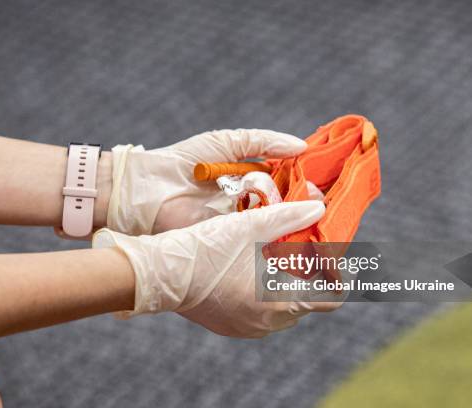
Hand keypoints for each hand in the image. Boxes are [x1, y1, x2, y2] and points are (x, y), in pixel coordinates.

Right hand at [94, 200, 337, 337]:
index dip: (338, 271)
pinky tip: (253, 264)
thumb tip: (317, 208)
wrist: (160, 273)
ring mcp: (250, 328)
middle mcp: (269, 322)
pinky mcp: (233, 325)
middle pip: (309, 297)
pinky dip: (267, 289)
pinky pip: (263, 310)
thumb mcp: (250, 226)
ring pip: (286, 303)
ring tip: (276, 249)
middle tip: (302, 241)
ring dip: (288, 279)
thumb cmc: (205, 249)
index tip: (329, 249)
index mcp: (280, 302)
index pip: (332, 296)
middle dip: (311, 270)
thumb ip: (289, 216)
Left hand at [106, 129, 306, 234]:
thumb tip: (301, 146)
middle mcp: (245, 199)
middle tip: (324, 206)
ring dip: (292, 221)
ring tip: (316, 222)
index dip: (303, 181)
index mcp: (247, 176)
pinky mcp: (227, 237)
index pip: (284, 179)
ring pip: (272, 220)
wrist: (147, 188)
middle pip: (283, 202)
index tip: (324, 184)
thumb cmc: (184, 160)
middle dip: (303, 203)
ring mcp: (237, 220)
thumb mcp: (227, 142)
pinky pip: (253, 237)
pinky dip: (270, 236)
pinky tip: (291, 235)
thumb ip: (263, 141)